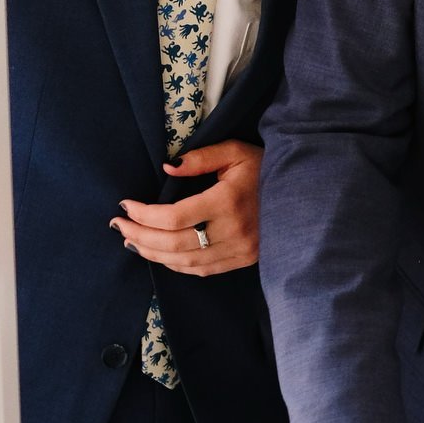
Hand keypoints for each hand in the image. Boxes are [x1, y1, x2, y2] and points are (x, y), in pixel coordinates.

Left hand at [111, 140, 261, 275]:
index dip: (143, 215)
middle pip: (172, 244)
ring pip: (184, 261)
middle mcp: (232, 231)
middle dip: (139, 236)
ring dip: (152, 253)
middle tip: (118, 226)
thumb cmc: (267, 168)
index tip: (125, 205)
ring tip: (131, 241)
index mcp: (227, 201)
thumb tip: (169, 167)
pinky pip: (201, 270)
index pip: (173, 217)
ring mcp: (239, 250)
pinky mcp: (243, 260)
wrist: (305, 194)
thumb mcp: (236, 151)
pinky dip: (175, 265)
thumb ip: (200, 157)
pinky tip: (159, 254)